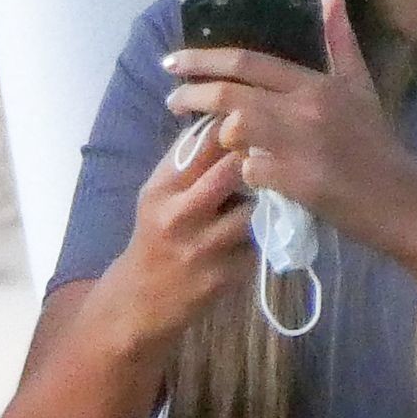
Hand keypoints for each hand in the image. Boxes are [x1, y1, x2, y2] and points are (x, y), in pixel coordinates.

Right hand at [108, 106, 255, 344]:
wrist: (139, 300)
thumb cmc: (156, 235)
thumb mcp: (158, 193)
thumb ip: (188, 160)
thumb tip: (229, 117)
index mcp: (163, 187)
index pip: (205, 142)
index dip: (237, 127)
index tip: (257, 123)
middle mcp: (179, 214)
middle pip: (233, 170)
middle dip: (259, 160)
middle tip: (277, 155)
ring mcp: (202, 248)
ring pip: (254, 210)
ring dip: (268, 202)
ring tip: (275, 196)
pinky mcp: (223, 277)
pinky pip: (259, 246)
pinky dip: (267, 237)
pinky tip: (268, 232)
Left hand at [163, 0, 416, 252]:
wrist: (400, 201)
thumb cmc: (377, 145)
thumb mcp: (360, 87)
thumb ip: (339, 41)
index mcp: (316, 84)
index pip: (248, 62)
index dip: (205, 59)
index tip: (174, 62)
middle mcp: (305, 108)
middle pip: (231, 93)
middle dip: (192, 93)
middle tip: (171, 99)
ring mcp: (299, 146)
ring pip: (235, 129)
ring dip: (220, 135)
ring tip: (211, 142)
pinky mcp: (297, 182)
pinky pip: (250, 170)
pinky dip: (246, 172)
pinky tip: (252, 177)